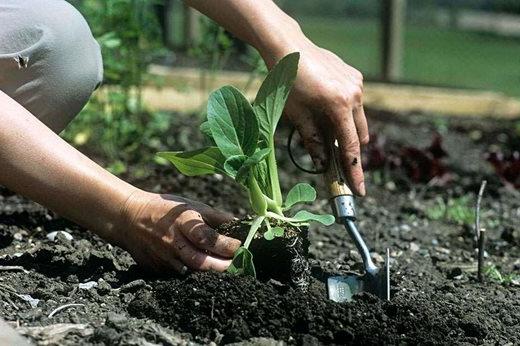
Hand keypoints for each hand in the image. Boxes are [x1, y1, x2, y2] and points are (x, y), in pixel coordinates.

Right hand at [117, 191, 240, 272]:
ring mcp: (164, 259)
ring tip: (226, 270)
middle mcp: (173, 243)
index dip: (225, 244)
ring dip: (210, 273)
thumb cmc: (166, 209)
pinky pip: (179, 275)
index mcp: (182, 223)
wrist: (130, 218)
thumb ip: (216, 217)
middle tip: (238, 266)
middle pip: (200, 262)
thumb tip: (240, 223)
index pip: (207, 237)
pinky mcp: (157, 270)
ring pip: (191, 272)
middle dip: (222, 267)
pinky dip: (194, 274)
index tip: (240, 246)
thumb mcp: (191, 205)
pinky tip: (205, 271)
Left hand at [268, 39, 367, 195]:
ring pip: (358, 119)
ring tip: (322, 125)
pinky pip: (354, 103)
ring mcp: (357, 84)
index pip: (350, 147)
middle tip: (334, 161)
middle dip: (348, 149)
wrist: (288, 47)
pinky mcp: (355, 76)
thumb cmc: (287, 81)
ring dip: (345, 129)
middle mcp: (355, 94)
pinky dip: (344, 112)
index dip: (354, 171)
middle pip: (359, 135)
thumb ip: (312, 140)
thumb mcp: (296, 115)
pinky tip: (324, 105)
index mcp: (340, 105)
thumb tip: (322, 163)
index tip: (359, 190)